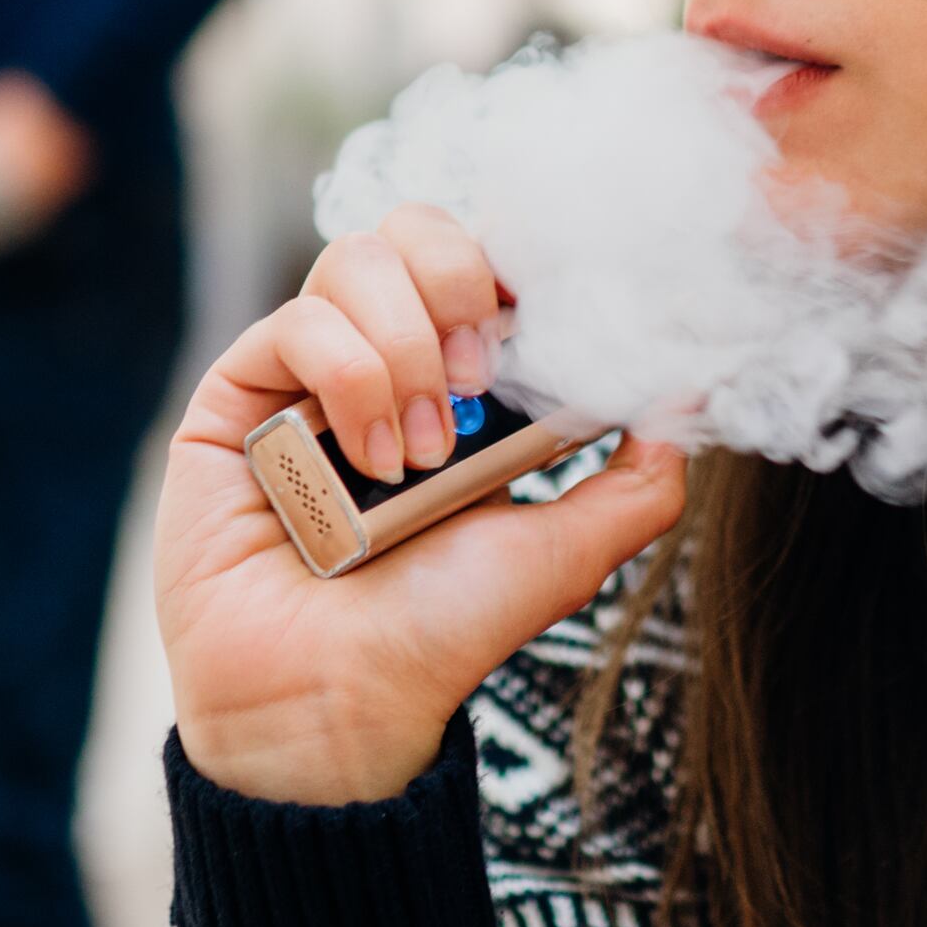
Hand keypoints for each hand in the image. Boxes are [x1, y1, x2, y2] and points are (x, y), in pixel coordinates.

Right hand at [156, 206, 686, 803]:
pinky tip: (370, 462)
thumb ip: (637, 478)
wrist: (341, 701)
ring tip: (422, 450)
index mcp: (457, 380)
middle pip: (412, 225)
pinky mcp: (237, 399)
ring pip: (354, 259)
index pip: (480, 257)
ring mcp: (304, 376)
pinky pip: (295, 322)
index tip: (544, 309)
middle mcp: (379, 362)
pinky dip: (349, 379)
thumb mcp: (567, 550)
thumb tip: (689, 395)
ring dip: (406, 348)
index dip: (513, 258)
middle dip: (461, 283)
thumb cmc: (440, 631)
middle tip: (483, 382)